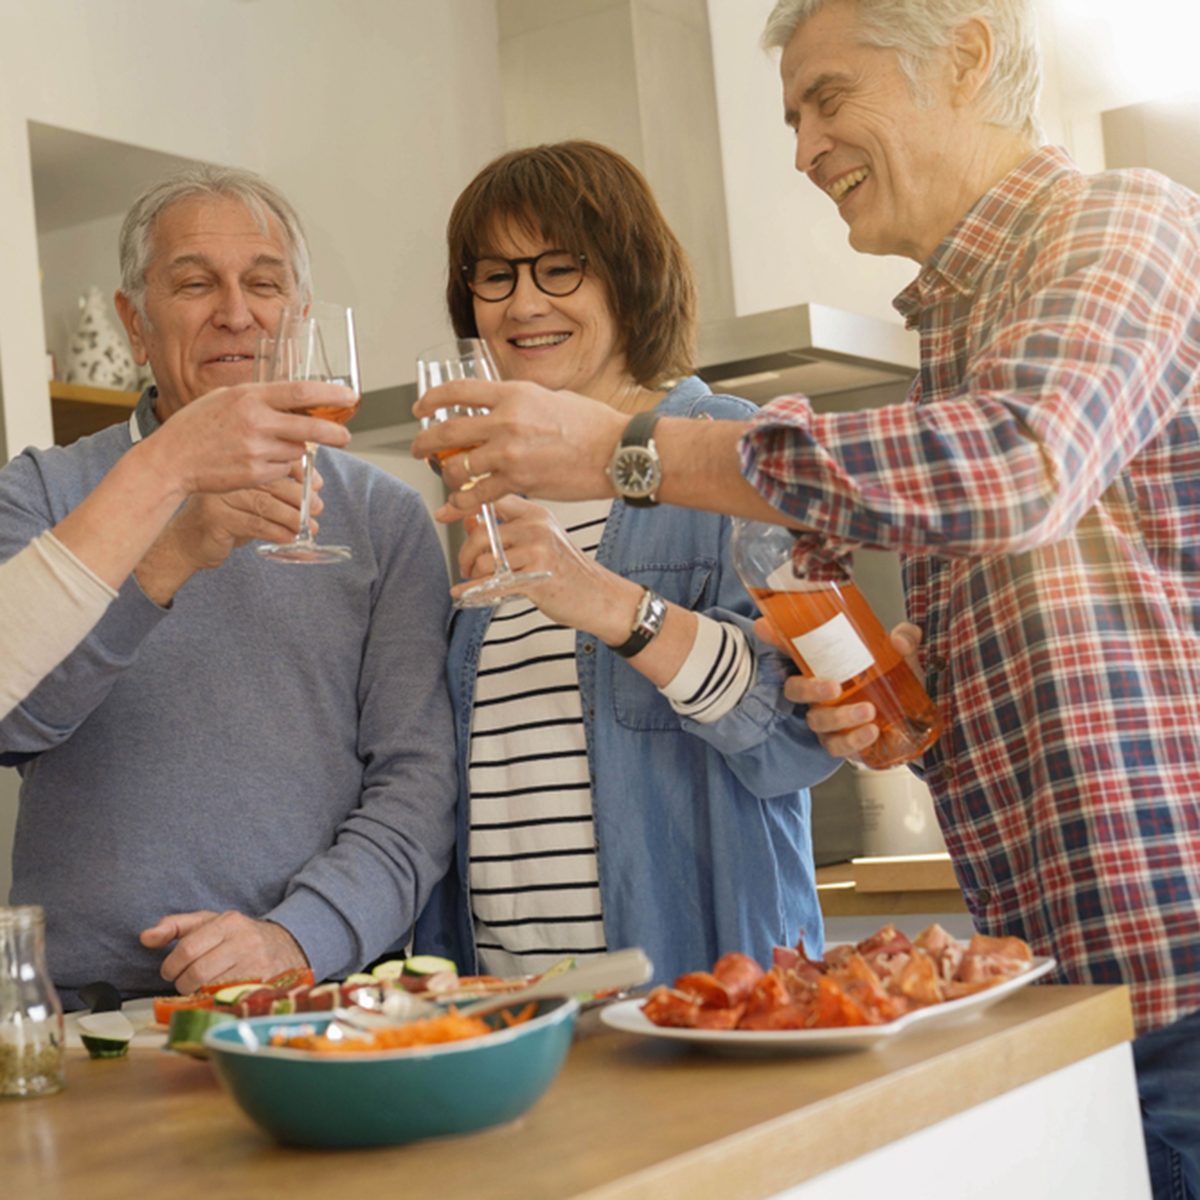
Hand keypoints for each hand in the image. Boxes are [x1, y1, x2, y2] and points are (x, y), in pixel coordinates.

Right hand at [135, 468, 323, 602]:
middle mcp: (227, 476)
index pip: (273, 460)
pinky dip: (277, 532)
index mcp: (237, 464)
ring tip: (310, 527)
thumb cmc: (226, 517)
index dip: (300, 471)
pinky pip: (254, 524)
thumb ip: (277, 489)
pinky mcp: (217, 519)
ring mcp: (220, 497)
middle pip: (272, 483)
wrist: (186, 541)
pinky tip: (290, 538)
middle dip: (301, 497)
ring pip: (266, 505)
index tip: (317, 484)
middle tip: (318, 508)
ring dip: (293, 518)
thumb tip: (315, 486)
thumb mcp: (251, 498)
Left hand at [139, 910, 308, 994]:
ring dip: (199, 995)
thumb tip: (145, 937)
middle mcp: (245, 941)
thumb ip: (175, 926)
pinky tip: (216, 996)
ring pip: (212, 990)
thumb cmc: (239, 936)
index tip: (171, 971)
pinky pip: (228, 1001)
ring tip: (201, 988)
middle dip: (183, 983)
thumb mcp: (210, 922)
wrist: (288, 945)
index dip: (171, 966)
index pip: (188, 948)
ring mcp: (257, 965)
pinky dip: (216, 1002)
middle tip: (185, 983)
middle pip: (197, 972)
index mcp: (229, 922)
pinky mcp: (265, 986)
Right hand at [146, 380, 353, 497]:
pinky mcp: (255, 474)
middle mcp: (256, 422)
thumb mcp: (224, 398)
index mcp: (249, 397)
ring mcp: (256, 450)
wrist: (172, 460)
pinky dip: (279, 466)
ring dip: (295, 449)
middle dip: (334, 433)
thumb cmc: (196, 426)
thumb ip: (258, 398)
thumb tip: (294, 400)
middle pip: (311, 427)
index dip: (330, 395)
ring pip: (296, 450)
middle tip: (345, 436)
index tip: (350, 398)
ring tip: (271, 446)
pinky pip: (282, 470)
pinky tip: (258, 461)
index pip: (301, 392)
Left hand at [410, 379, 625, 509]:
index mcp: (513, 394)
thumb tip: (501, 407)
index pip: (457, 392)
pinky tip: (454, 508)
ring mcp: (511, 453)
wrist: (618, 452)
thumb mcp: (551, 397)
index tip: (421, 408)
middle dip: (424, 443)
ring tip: (448, 479)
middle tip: (418, 449)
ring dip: (447, 476)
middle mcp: (507, 421)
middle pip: (447, 432)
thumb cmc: (593, 425)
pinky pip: (478, 496)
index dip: (431, 400)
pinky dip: (461, 504)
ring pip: (458, 468)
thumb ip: (520, 402)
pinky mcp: (520, 482)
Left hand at [448, 495, 639, 634]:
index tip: (443, 513)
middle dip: (467, 554)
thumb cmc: (568, 569)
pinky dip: (473, 591)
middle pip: (481, 533)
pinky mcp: (536, 578)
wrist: (598, 596)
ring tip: (480, 582)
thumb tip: (469, 519)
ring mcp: (537, 552)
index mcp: (536, 513)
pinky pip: (493, 583)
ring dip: (474, 575)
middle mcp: (536, 528)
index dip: (464, 506)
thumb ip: (505, 528)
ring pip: (485, 560)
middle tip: (467, 567)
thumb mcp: (540, 539)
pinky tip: (462, 593)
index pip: (492, 500)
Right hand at [757, 619, 924, 760]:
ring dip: (839, 717)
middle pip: (794, 690)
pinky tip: (870, 732)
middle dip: (809, 689)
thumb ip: (904, 639)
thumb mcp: (901, 655)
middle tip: (834, 687)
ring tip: (868, 711)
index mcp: (823, 664)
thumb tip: (899, 640)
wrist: (913, 717)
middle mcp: (816, 691)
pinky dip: (852, 741)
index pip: (791, 648)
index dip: (773, 638)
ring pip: (816, 720)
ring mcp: (825, 718)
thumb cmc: (893, 680)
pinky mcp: (839, 742)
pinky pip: (836, 746)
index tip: (763, 626)